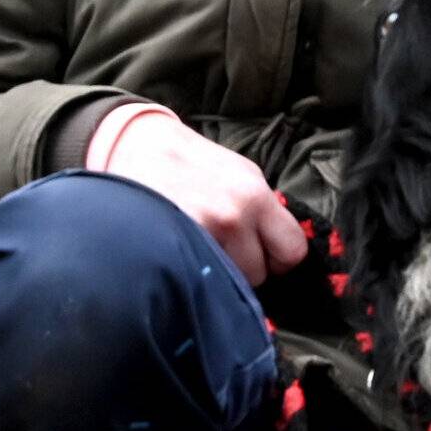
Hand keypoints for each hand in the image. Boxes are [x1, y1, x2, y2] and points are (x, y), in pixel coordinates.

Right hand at [104, 111, 307, 284]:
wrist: (138, 146)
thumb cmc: (192, 161)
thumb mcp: (239, 173)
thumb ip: (263, 210)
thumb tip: (277, 246)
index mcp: (255, 195)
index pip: (292, 250)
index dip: (280, 259)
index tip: (267, 257)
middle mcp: (233, 216)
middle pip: (259, 273)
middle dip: (247, 268)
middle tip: (228, 252)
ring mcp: (202, 233)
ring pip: (228, 283)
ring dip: (218, 274)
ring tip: (201, 250)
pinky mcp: (171, 246)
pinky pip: (197, 280)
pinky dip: (194, 274)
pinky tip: (184, 255)